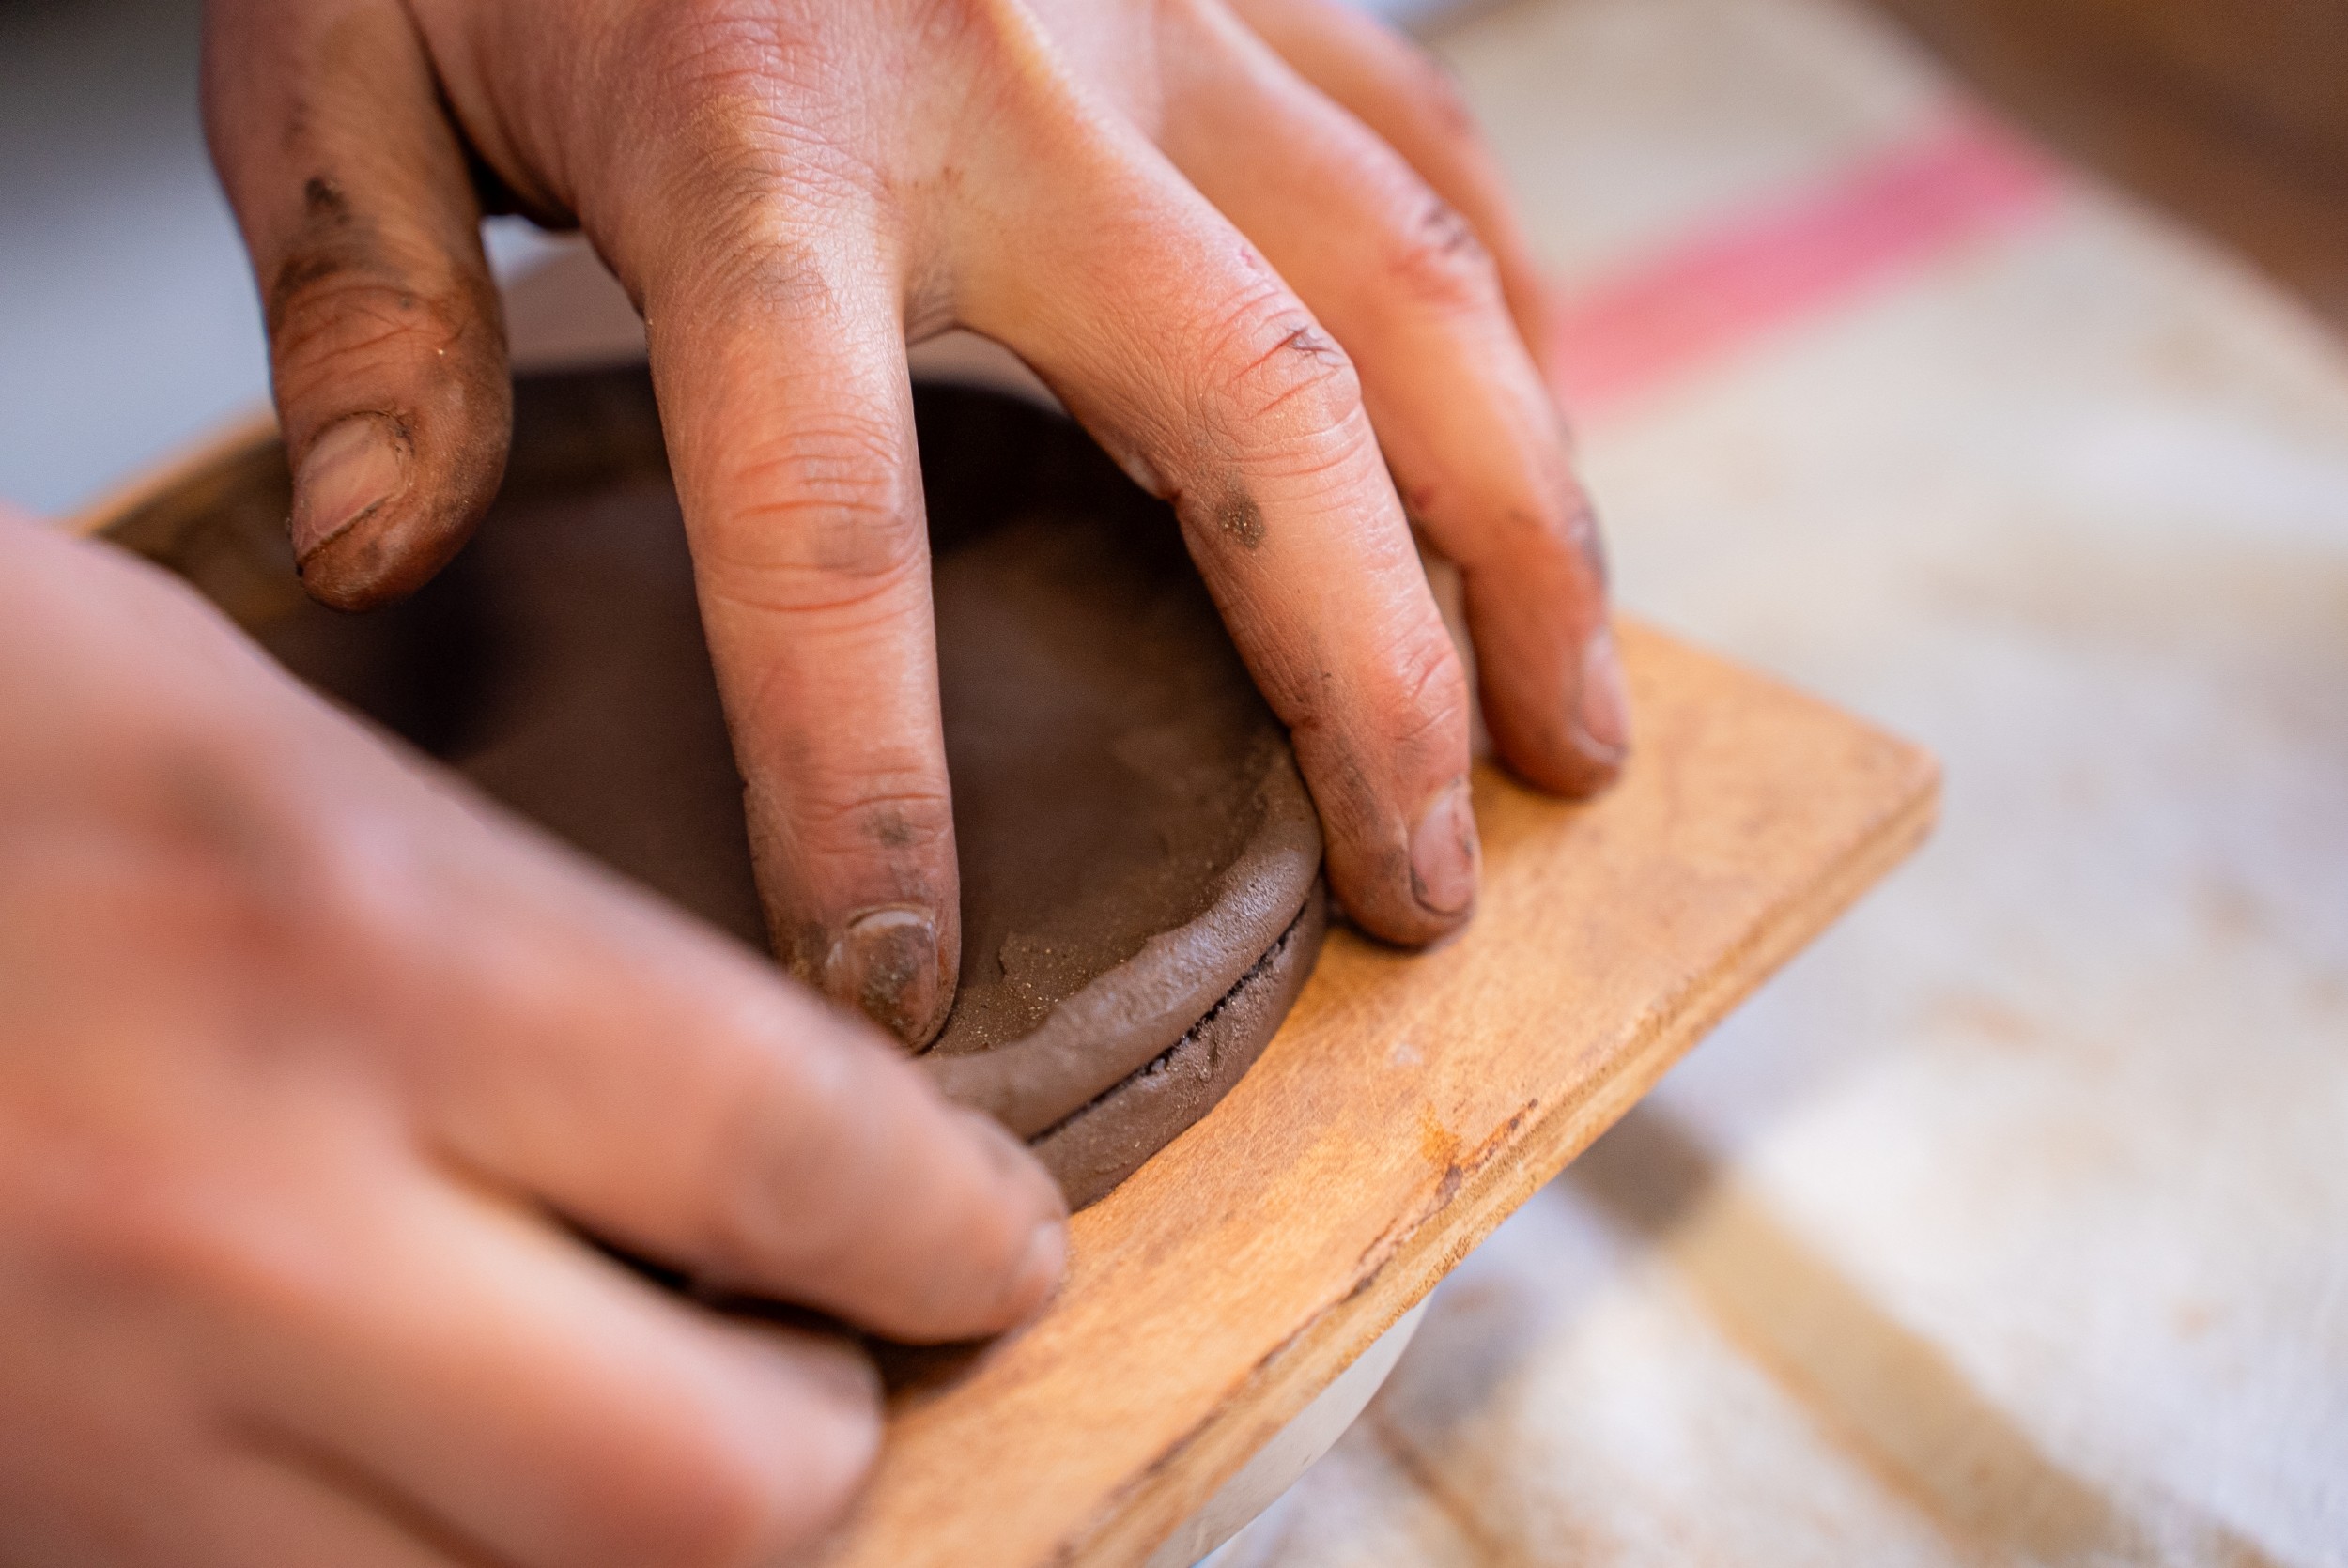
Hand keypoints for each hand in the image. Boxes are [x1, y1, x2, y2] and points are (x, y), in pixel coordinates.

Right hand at [0, 513, 1065, 1566]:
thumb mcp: (225, 725)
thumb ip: (488, 930)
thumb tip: (702, 1080)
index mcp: (345, 949)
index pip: (797, 1158)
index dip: (955, 1226)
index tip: (997, 1243)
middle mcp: (236, 1226)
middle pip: (712, 1491)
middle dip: (825, 1437)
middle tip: (836, 1354)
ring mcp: (89, 1438)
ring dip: (637, 1543)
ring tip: (649, 1427)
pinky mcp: (1, 1537)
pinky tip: (438, 1480)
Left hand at [201, 0, 1627, 1044]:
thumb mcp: (328, 37)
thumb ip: (358, 290)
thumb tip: (379, 551)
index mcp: (755, 133)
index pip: (827, 512)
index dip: (867, 773)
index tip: (899, 978)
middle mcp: (1013, 75)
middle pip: (1262, 420)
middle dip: (1370, 687)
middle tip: (1425, 895)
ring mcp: (1163, 4)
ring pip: (1415, 286)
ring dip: (1524, 530)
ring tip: (1567, 734)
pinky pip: (1420, 140)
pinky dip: (1510, 319)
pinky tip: (1536, 463)